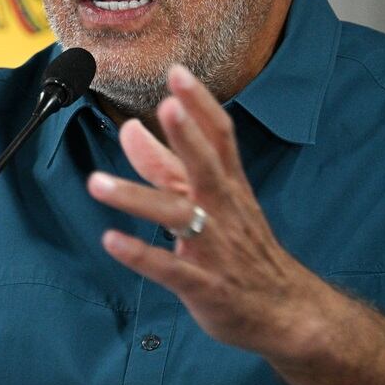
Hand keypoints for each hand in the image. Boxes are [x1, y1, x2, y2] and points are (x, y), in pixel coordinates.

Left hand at [87, 64, 329, 357]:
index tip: (178, 72)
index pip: (220, 136)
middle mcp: (224, 209)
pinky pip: (171, 269)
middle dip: (188, 135)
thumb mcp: (209, 202)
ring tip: (97, 183)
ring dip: (138, 198)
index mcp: (229, 186)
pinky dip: (141, 255)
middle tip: (166, 105)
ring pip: (179, 216)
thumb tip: (129, 129)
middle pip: (207, 166)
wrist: (287, 312)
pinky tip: (112, 241)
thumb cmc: (241, 248)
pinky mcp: (205, 286)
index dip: (200, 104)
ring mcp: (216, 248)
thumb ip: (165, 165)